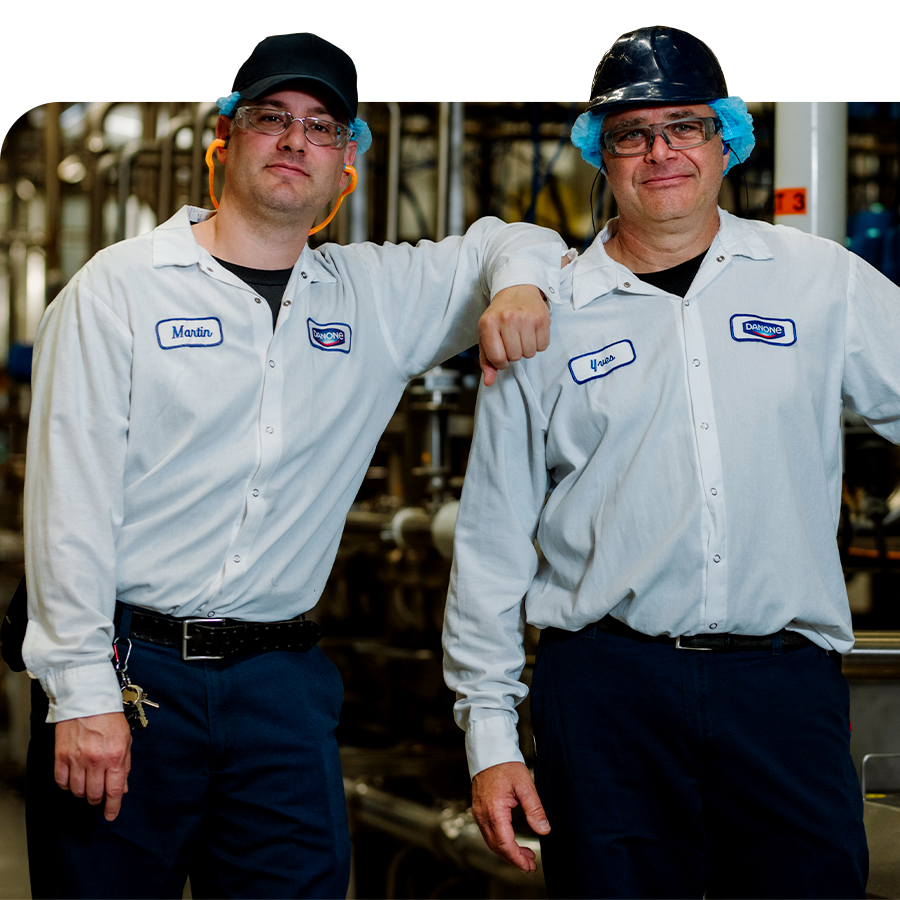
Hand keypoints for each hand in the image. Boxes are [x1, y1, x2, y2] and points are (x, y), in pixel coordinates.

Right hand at [55, 712, 131, 820]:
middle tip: (99, 793)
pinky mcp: (60, 756)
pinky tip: (73, 777)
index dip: (112, 807)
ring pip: (77, 791)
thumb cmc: (109, 718)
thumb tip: (121, 789)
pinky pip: (61, 782)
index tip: (111, 816)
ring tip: (87, 782)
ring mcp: (76, 759)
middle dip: (97, 798)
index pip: (113, 791)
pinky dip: (67, 784)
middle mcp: (95, 760)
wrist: (87, 699)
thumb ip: (124, 765)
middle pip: (94, 794)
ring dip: (82, 792)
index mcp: (115, 756)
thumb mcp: (125, 739)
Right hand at [471, 761, 549, 871]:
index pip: (504, 844)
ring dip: (507, 851)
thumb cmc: (506, 765)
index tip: (529, 866)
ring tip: (525, 853)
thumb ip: (535, 809)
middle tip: (530, 864)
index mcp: (494, 810)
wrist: (489, 750)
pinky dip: (499, 841)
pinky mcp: (478, 809)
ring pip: (490, 841)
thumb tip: (544, 830)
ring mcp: (478, 812)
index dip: (517, 858)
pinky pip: (487, 832)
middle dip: (513, 858)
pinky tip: (511, 840)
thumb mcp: (525, 785)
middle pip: (496, 847)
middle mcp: (482, 814)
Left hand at [478, 253, 570, 385]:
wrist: (517, 289)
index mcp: (488, 324)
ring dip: (526, 349)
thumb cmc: (499, 316)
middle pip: (515, 357)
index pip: (498, 359)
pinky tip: (532, 331)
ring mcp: (526, 318)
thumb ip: (486, 361)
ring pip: (529, 353)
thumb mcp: (486, 335)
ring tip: (522, 335)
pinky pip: (543, 346)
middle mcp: (507, 319)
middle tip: (512, 340)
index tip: (502, 352)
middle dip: (514, 353)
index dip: (501, 361)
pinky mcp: (542, 318)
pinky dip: (538, 343)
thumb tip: (488, 382)